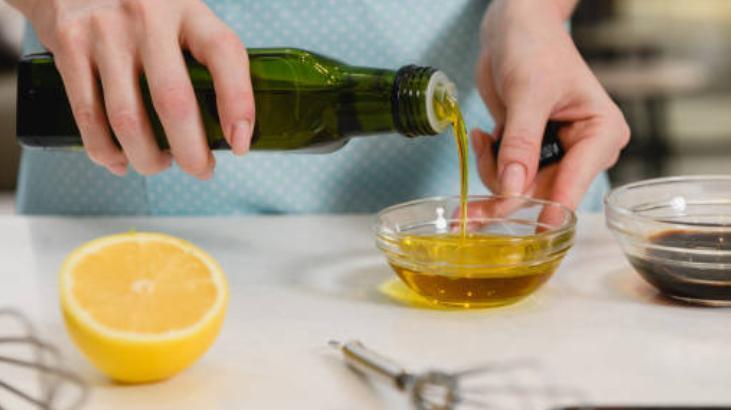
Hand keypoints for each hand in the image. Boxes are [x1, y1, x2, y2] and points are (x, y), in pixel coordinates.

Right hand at [17, 0, 254, 177]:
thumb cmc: (142, 8)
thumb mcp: (182, 15)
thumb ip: (204, 57)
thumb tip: (230, 127)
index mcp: (188, 9)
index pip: (225, 53)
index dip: (239, 103)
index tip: (239, 144)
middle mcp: (148, 17)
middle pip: (173, 101)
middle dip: (191, 152)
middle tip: (200, 170)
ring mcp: (105, 32)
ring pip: (127, 119)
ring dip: (147, 158)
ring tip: (159, 164)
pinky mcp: (69, 46)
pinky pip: (88, 116)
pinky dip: (105, 151)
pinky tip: (119, 161)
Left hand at [474, 0, 629, 209]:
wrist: (512, 29)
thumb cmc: (533, 48)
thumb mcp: (528, 93)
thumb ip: (520, 143)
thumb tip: (513, 190)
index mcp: (601, 134)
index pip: (576, 181)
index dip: (553, 209)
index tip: (536, 233)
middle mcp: (583, 151)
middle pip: (543, 193)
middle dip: (504, 191)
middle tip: (470, 203)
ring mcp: (555, 155)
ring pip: (519, 190)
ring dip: (491, 172)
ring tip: (483, 138)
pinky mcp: (529, 155)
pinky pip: (506, 178)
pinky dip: (488, 164)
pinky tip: (483, 136)